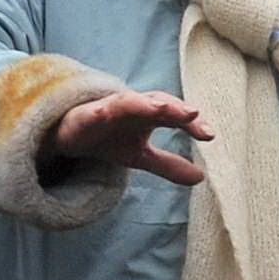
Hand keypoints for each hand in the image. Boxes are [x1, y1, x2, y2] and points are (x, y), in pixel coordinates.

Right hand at [51, 89, 211, 188]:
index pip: (175, 114)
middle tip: (193, 114)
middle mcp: (132, 107)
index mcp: (148, 115)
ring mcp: (109, 109)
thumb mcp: (140, 156)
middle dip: (174, 107)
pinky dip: (102, 111)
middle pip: (157, 102)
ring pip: (129, 101)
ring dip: (144, 103)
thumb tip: (200, 178)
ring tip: (162, 109)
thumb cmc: (108, 139)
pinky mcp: (87, 116)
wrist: (69, 138)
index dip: (191, 123)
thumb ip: (169, 165)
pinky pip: (95, 112)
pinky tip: (107, 113)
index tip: (209, 135)